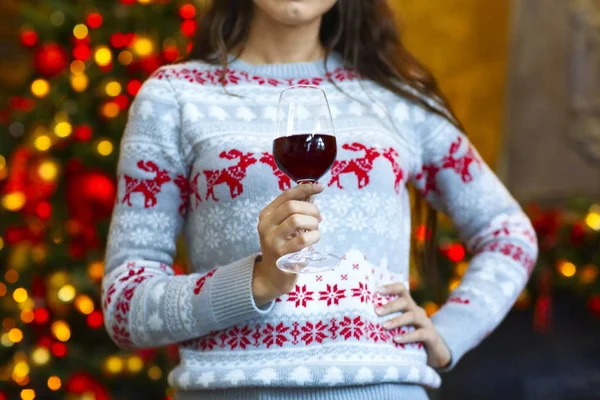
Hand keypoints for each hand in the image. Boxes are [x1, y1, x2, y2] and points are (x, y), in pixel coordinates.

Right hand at [252, 184, 323, 305]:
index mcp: (266, 215)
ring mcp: (272, 240)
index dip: (305, 189)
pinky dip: (314, 236)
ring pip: (297, 220)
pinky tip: (313, 240)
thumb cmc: (284, 246)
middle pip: (292, 206)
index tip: (320, 187)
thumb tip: (314, 191)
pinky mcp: (282, 254)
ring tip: (315, 230)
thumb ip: (297, 209)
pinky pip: (303, 239)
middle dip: (311, 209)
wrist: (273, 275)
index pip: (286, 195)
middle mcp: (265, 226)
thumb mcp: (285, 226)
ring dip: (313, 223)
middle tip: (318, 218)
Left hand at [376, 283, 450, 368]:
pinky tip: (397, 339)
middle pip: (405, 301)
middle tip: (376, 311)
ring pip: (413, 315)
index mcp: (409, 306)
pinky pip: (420, 333)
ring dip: (397, 320)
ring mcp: (426, 323)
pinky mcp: (431, 336)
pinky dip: (408, 336)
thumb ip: (385, 322)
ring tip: (384, 326)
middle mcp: (417, 311)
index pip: (401, 290)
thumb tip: (361, 321)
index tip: (376, 290)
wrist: (435, 354)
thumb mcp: (399, 328)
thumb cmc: (410, 339)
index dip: (390, 288)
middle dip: (390, 305)